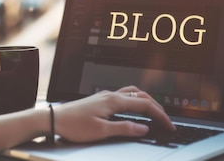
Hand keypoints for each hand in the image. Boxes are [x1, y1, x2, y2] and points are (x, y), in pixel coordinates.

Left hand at [52, 86, 175, 142]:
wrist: (53, 119)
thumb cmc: (73, 125)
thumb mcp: (101, 131)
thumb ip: (124, 129)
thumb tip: (143, 128)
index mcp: (114, 101)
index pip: (144, 105)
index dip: (160, 115)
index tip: (169, 125)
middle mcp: (110, 95)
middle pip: (141, 96)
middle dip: (156, 107)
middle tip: (166, 120)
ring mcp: (105, 96)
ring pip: (132, 93)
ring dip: (146, 101)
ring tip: (154, 112)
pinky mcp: (99, 99)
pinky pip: (123, 95)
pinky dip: (134, 100)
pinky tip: (133, 109)